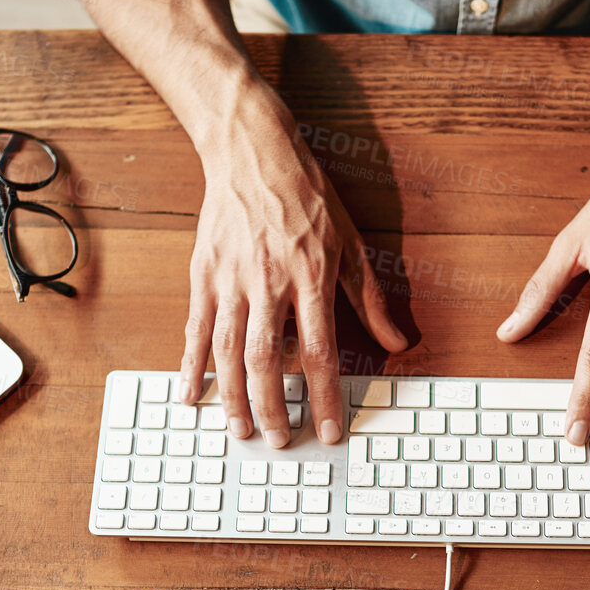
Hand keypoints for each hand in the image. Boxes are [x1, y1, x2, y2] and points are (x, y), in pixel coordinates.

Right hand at [178, 92, 406, 447]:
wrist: (252, 150)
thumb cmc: (306, 195)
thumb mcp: (350, 241)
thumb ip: (369, 298)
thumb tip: (397, 341)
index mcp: (310, 275)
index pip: (319, 350)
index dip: (325, 396)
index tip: (328, 429)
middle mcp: (268, 281)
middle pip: (267, 360)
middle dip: (274, 407)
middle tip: (280, 439)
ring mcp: (230, 278)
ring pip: (228, 351)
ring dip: (234, 396)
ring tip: (242, 429)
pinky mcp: (203, 273)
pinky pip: (196, 328)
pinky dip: (192, 364)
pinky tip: (193, 393)